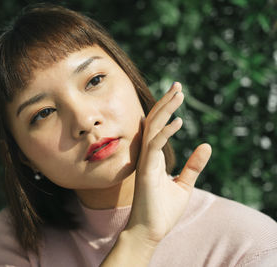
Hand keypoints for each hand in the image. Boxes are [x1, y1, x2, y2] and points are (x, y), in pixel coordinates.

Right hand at [126, 82, 211, 243]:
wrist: (150, 231)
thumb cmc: (162, 210)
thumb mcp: (184, 185)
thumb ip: (193, 166)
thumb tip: (206, 145)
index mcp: (153, 157)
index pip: (158, 126)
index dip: (167, 109)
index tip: (178, 93)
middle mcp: (147, 155)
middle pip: (153, 121)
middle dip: (165, 102)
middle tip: (178, 85)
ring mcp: (145, 161)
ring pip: (152, 128)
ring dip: (165, 110)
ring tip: (179, 94)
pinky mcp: (146, 170)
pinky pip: (154, 145)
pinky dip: (165, 132)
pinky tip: (179, 121)